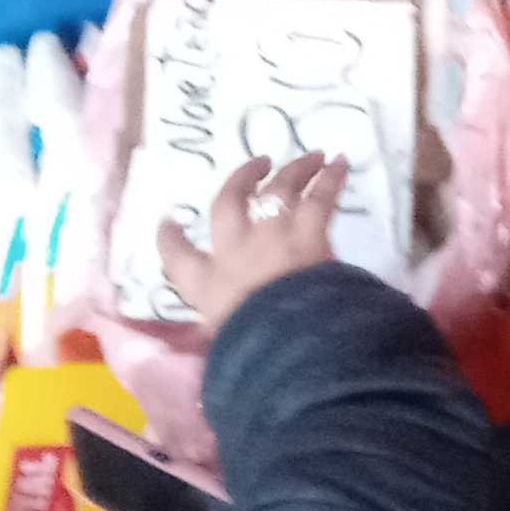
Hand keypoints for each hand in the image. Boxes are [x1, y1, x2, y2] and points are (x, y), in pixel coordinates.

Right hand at [158, 153, 348, 341]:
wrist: (287, 336)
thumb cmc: (252, 345)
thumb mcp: (224, 342)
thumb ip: (224, 333)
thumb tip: (221, 355)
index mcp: (207, 284)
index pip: (177, 258)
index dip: (170, 239)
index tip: (168, 222)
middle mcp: (234, 249)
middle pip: (230, 201)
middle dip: (242, 178)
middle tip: (259, 162)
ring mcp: (271, 233)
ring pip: (279, 188)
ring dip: (295, 168)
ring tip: (312, 155)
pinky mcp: (307, 230)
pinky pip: (321, 196)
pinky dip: (332, 177)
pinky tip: (341, 162)